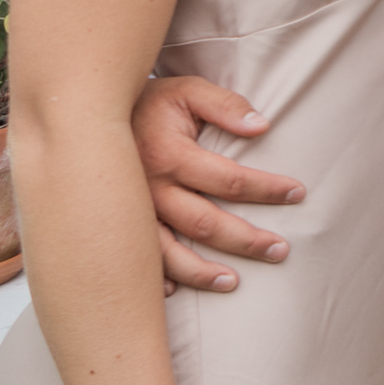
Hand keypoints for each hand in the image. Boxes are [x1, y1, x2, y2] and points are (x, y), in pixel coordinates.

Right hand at [129, 74, 299, 293]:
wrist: (86, 115)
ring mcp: (131, 212)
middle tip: (281, 251)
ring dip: (201, 272)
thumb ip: (225, 105)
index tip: (297, 193)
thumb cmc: (149, 102)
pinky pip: (135, 259)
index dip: (267, 189)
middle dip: (246, 240)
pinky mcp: (117, 224)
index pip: (230, 180)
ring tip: (234, 283)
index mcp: (170, 155)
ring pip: (168, 252)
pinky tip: (172, 294)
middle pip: (205, 224)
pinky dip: (153, 278)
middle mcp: (149, 189)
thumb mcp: (187, 90)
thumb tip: (262, 126)